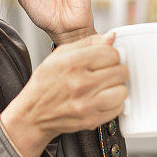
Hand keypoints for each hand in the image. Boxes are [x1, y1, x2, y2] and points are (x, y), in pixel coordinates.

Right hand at [0, 33, 127, 156]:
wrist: (34, 114)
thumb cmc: (45, 84)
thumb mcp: (59, 55)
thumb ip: (87, 43)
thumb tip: (110, 37)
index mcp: (72, 63)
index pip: (111, 53)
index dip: (111, 54)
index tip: (106, 58)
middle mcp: (80, 83)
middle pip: (120, 71)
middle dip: (116, 69)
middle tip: (106, 72)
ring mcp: (87, 104)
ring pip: (122, 90)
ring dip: (116, 87)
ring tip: (105, 86)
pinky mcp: (92, 120)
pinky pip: (118, 109)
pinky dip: (113, 103)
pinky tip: (102, 98)